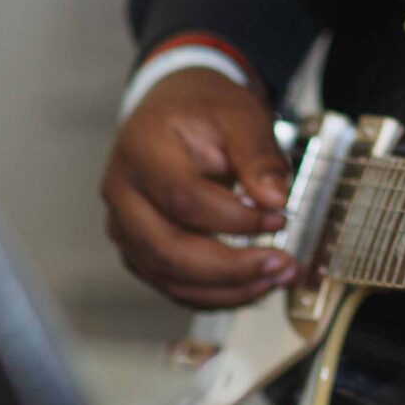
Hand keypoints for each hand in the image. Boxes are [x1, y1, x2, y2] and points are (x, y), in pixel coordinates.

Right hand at [100, 67, 295, 307]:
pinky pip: (173, 285)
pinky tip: (254, 285)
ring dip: (228, 289)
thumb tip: (274, 198)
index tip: (279, 218)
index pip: (183, 198)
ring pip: (169, 277)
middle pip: (168, 249)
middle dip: (231, 268)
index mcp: (141, 150)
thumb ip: (258, 154)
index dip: (234, 218)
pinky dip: (216, 294)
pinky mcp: (139, 250)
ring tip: (277, 277)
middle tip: (282, 265)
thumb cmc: (203, 110)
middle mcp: (122, 193)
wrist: (174, 111)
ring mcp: (125, 226)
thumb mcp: (239, 114)